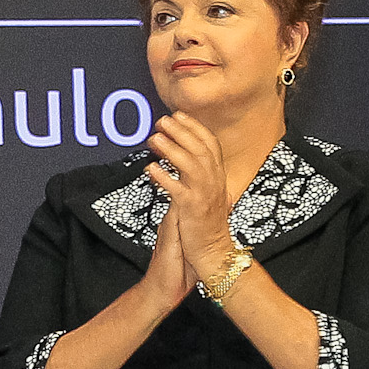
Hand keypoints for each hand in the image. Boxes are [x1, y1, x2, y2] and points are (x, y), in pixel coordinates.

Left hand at [141, 114, 237, 298]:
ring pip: (190, 165)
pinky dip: (164, 177)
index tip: (179, 115)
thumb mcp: (209, 197)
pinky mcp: (192, 210)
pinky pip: (176, 190)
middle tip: (162, 120)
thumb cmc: (208, 227)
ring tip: (154, 138)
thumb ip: (200, 178)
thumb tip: (190, 160)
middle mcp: (214, 183)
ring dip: (172, 148)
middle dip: (181, 131)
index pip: (210, 145)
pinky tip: (150, 168)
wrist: (214, 254)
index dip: (195, 127)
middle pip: (199, 149)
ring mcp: (204, 196)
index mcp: (218, 178)